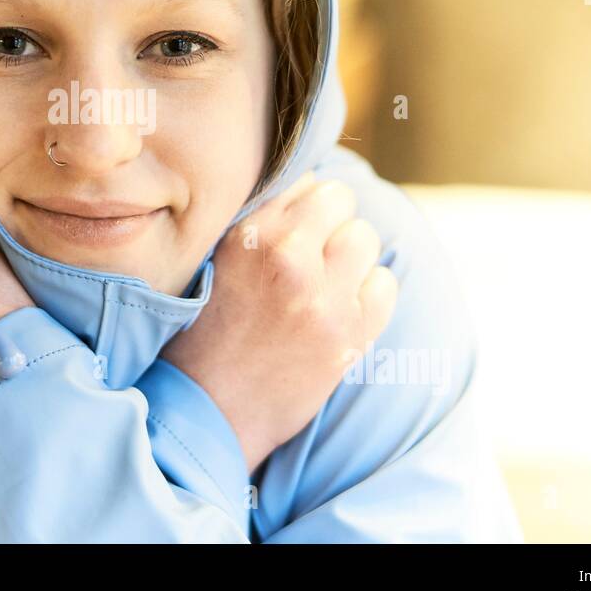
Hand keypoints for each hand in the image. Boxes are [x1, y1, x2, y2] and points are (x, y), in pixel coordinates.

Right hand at [160, 172, 398, 472]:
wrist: (209, 409)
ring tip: (327, 280)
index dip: (300, 203)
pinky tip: (342, 307)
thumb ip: (256, 221)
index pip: (302, 181)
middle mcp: (288, 259)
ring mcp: (323, 298)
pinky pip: (384, 284)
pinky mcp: (349, 335)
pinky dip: (370, 291)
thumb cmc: (205, 331)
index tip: (293, 226)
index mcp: (248, 235)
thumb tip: (305, 187)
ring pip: (365, 237)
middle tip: (313, 251)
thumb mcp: (214, 260)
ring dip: (350, 255)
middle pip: (339, 200)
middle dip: (329, 221)